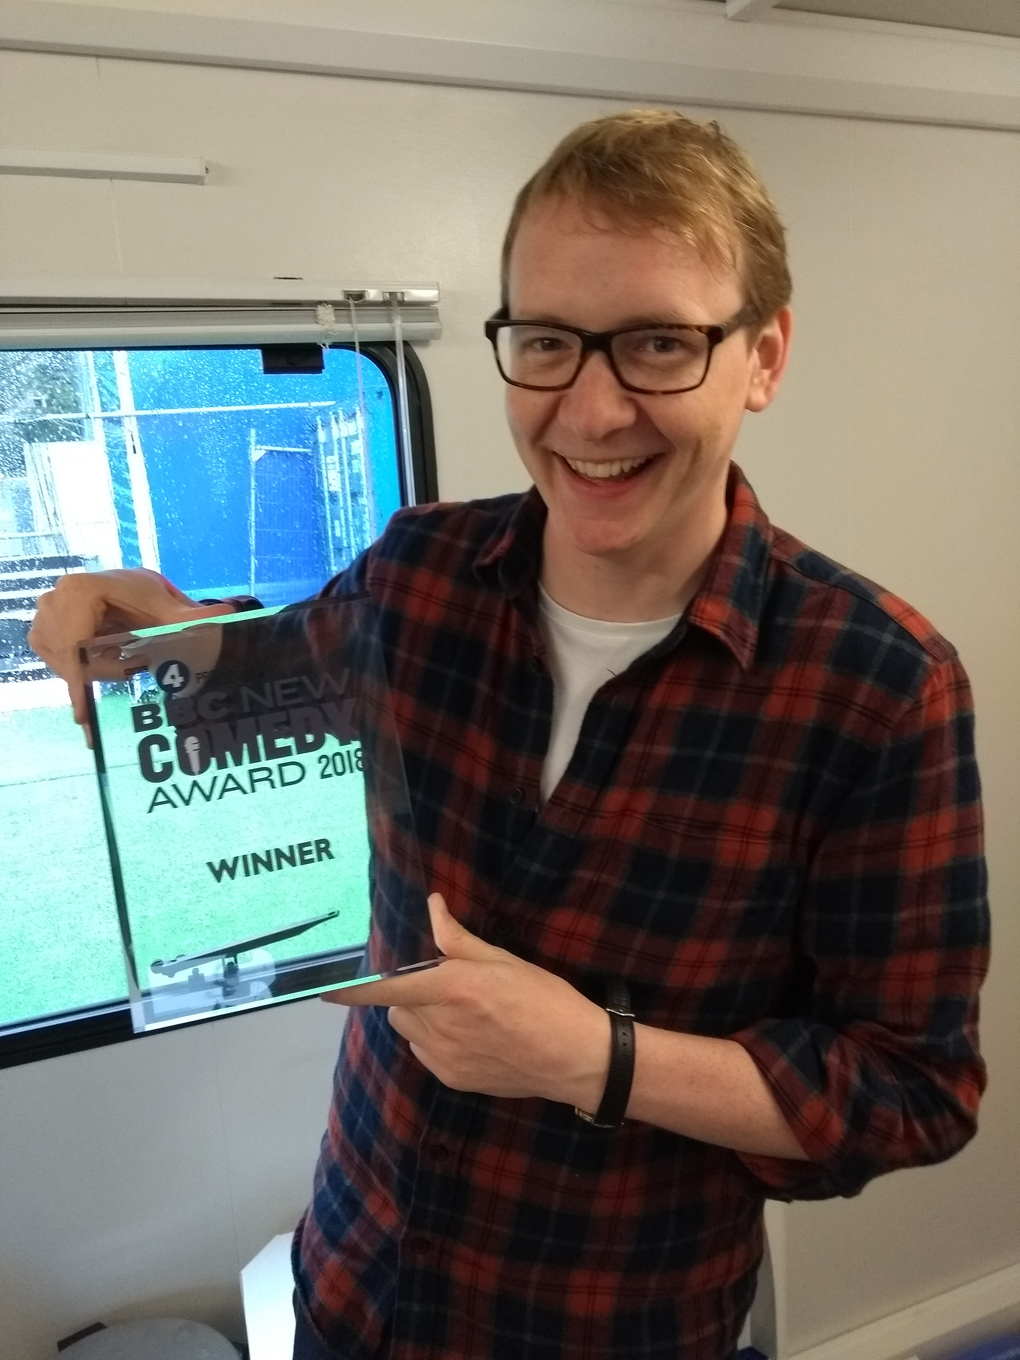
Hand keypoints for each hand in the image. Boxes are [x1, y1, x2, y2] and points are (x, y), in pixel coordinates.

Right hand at [28, 567, 226, 737]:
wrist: (129, 592)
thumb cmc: (148, 599)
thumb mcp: (170, 609)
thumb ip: (194, 616)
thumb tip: (228, 615)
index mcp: (79, 589)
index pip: (74, 643)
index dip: (81, 676)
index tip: (83, 716)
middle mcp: (54, 600)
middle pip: (71, 658)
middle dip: (106, 669)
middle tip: (136, 664)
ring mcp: (44, 617)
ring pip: (67, 665)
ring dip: (99, 669)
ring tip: (128, 654)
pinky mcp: (43, 632)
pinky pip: (61, 665)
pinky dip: (86, 669)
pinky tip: (110, 656)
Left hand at [329, 893, 610, 1107]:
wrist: (576, 1057)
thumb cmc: (546, 999)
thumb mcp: (505, 961)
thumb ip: (459, 940)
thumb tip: (433, 907)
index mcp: (452, 988)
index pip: (387, 987)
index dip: (350, 991)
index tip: (323, 989)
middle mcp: (440, 1025)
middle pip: (398, 1005)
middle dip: (410, 993)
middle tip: (447, 986)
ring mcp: (444, 1057)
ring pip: (409, 1029)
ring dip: (421, 1017)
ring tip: (461, 1013)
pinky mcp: (453, 1079)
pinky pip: (426, 1052)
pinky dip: (436, 1041)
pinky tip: (473, 1037)